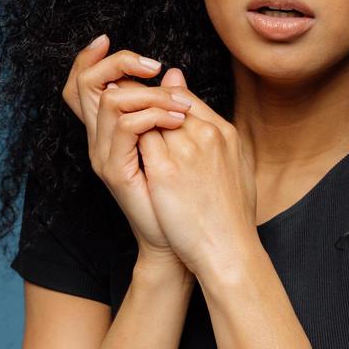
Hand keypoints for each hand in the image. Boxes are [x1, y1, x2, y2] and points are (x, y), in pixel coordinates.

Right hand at [60, 33, 193, 265]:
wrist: (183, 240)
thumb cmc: (184, 194)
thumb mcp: (178, 141)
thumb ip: (168, 106)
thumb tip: (173, 72)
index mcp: (111, 129)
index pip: (83, 83)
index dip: (88, 58)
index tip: (106, 39)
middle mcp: (100, 139)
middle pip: (83, 84)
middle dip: (117, 63)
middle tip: (153, 66)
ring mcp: (104, 154)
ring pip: (108, 100)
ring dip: (147, 92)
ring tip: (178, 105)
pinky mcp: (115, 170)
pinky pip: (124, 128)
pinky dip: (151, 115)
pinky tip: (175, 121)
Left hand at [136, 76, 258, 276]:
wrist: (228, 249)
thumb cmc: (230, 214)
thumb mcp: (233, 167)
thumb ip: (213, 138)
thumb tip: (205, 121)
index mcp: (224, 132)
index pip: (185, 98)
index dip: (160, 102)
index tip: (144, 113)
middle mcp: (206, 134)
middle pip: (164, 100)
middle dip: (140, 103)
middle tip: (120, 112)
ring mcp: (186, 150)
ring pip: (148, 113)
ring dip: (129, 118)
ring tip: (116, 131)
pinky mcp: (166, 169)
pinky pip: (138, 137)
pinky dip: (125, 137)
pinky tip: (118, 148)